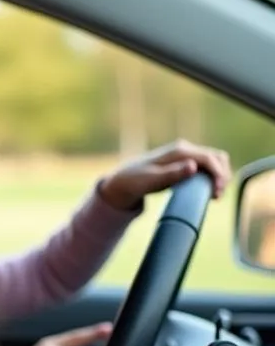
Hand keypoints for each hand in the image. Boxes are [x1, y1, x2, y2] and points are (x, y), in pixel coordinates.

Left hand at [99, 139, 231, 209]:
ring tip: (215, 195)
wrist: (123, 182)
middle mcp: (184, 149)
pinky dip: (212, 176)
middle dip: (222, 175)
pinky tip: (209, 190)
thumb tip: (193, 166)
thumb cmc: (135, 181)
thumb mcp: (152, 180)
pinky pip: (205, 167)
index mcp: (179, 151)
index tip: (217, 193)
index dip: (218, 174)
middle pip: (216, 157)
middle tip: (217, 195)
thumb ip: (172, 174)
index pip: (209, 158)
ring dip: (219, 175)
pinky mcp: (183, 163)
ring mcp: (185, 155)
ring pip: (213, 161)